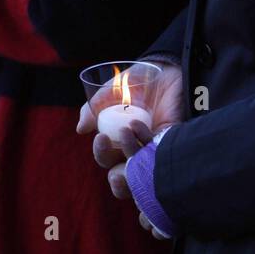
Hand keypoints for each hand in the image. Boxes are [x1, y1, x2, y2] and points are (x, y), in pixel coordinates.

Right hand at [76, 61, 182, 199]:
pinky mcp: (172, 150)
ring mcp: (154, 153)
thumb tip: (82, 129)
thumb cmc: (136, 83)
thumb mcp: (112, 91)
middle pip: (122, 180)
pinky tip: (155, 141)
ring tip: (134, 148)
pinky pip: (164, 166)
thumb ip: (95, 107)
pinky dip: (157, 161)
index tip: (101, 137)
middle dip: (117, 179)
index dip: (101, 153)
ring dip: (137, 174)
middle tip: (118, 168)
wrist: (167, 71)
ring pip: (143, 182)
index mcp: (117, 141)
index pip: (105, 158)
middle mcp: (135, 151)